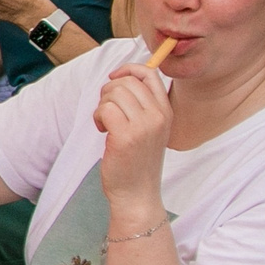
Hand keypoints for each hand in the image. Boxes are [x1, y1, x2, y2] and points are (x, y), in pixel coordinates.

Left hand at [92, 57, 173, 212]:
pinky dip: (97, 117)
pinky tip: (102, 130)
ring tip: (106, 124)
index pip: (150, 74)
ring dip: (102, 106)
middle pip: (127, 82)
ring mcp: (143, 126)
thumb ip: (143, 105)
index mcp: (166, 111)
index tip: (114, 78)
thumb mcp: (150, 129)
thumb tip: (122, 77)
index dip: (128, 70)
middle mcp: (158, 116)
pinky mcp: (125, 137)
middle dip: (109, 92)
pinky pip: (104, 109)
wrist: (137, 194)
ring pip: (114, 93)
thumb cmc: (137, 161)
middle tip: (107, 111)